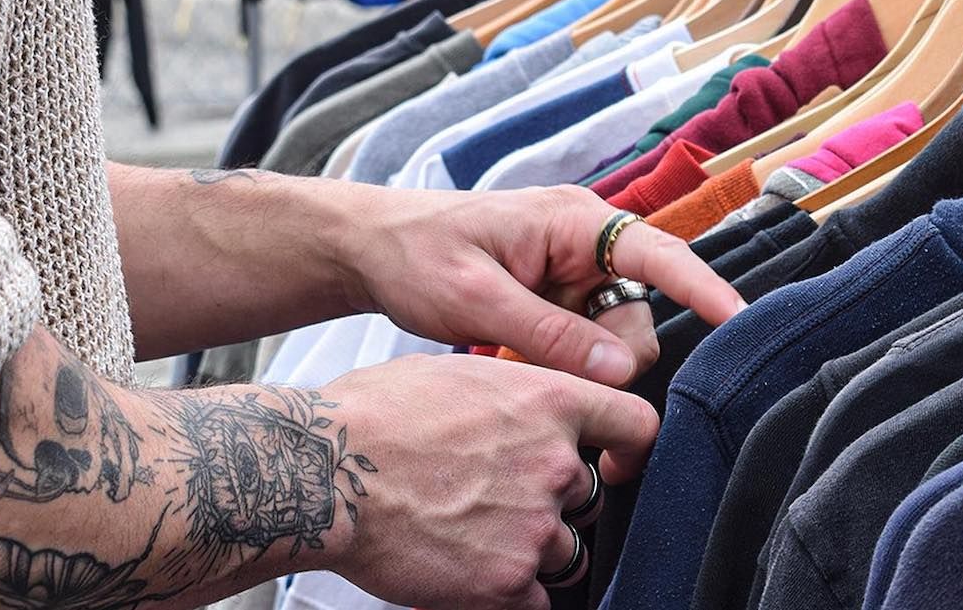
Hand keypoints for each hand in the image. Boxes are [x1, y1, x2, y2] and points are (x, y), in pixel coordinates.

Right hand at [329, 353, 659, 609]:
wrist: (326, 473)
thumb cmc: (373, 416)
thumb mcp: (455, 376)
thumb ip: (509, 397)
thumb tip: (518, 409)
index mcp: (547, 403)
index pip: (636, 425)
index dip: (630, 448)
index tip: (617, 462)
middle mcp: (553, 465)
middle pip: (588, 496)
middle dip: (552, 502)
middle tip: (499, 499)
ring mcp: (535, 528)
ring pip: (564, 550)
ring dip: (531, 549)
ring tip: (474, 535)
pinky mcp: (506, 583)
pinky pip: (536, 599)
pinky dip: (509, 592)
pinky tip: (469, 571)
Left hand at [337, 185, 745, 385]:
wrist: (370, 252)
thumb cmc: (417, 254)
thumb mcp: (477, 296)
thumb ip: (550, 334)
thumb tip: (621, 369)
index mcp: (574, 222)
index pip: (659, 253)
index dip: (704, 289)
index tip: (740, 320)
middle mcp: (586, 245)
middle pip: (638, 314)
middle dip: (609, 354)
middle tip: (545, 368)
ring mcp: (573, 276)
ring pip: (614, 338)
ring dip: (580, 363)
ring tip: (512, 358)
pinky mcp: (559, 303)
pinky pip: (586, 345)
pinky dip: (564, 363)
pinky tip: (516, 360)